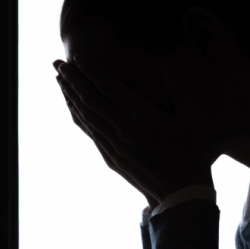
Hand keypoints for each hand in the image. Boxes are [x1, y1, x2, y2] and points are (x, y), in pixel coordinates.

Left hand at [53, 54, 215, 209]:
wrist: (182, 193)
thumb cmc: (193, 153)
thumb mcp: (192, 119)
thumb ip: (179, 89)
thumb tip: (169, 64)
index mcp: (143, 115)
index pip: (109, 86)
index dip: (91, 69)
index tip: (78, 55)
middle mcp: (124, 129)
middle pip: (90, 99)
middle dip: (72, 79)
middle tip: (57, 63)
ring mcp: (116, 146)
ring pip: (86, 116)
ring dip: (70, 96)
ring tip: (59, 80)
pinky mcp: (113, 159)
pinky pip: (90, 133)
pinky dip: (78, 117)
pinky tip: (72, 108)